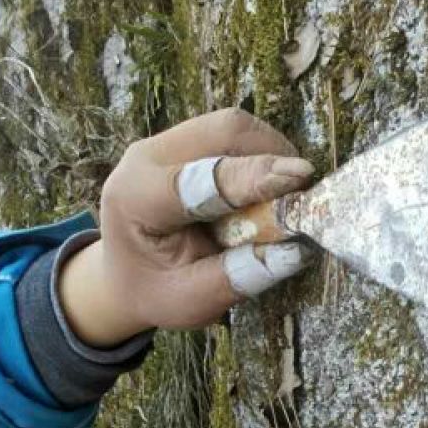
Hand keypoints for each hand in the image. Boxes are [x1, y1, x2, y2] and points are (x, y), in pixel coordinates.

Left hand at [58, 109, 314, 346]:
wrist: (125, 274)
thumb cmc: (155, 290)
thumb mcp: (189, 301)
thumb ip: (238, 277)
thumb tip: (296, 250)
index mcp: (134, 198)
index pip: (201, 178)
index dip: (253, 176)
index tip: (300, 179)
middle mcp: (146, 157)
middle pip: (224, 131)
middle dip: (273, 156)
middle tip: (302, 195)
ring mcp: (166, 141)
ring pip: (234, 126)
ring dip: (271, 154)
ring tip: (283, 196)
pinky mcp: (187, 138)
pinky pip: (235, 134)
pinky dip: (262, 156)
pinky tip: (266, 189)